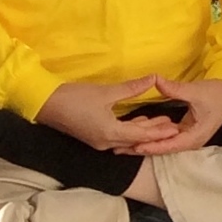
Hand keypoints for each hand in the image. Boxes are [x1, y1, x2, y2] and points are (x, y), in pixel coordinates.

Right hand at [36, 75, 185, 152]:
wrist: (46, 105)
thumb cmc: (75, 97)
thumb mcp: (106, 91)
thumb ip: (131, 88)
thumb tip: (153, 79)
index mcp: (111, 133)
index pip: (141, 134)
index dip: (159, 131)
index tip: (175, 127)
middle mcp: (107, 143)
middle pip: (136, 139)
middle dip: (154, 132)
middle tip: (173, 125)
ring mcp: (99, 142)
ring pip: (127, 140)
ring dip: (143, 132)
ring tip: (161, 123)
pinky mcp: (94, 137)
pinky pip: (118, 137)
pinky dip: (130, 130)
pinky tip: (138, 122)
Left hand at [116, 76, 221, 155]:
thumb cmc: (216, 93)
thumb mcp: (195, 91)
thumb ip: (174, 89)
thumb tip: (155, 80)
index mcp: (194, 137)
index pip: (169, 145)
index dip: (151, 146)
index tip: (133, 145)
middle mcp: (190, 142)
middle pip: (163, 149)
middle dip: (142, 149)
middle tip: (119, 149)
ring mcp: (188, 139)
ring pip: (163, 145)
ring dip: (145, 145)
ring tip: (123, 146)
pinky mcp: (185, 133)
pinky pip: (167, 139)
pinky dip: (153, 138)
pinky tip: (138, 137)